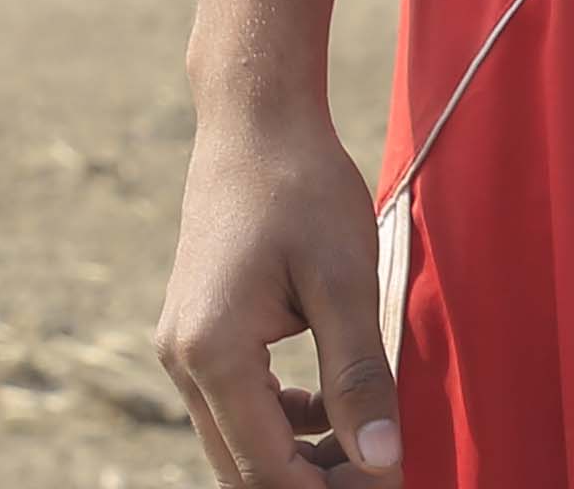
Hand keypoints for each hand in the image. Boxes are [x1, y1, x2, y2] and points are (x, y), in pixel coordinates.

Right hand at [157, 97, 399, 481]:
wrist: (255, 121)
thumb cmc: (304, 188)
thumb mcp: (345, 280)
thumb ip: (359, 376)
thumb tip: (382, 462)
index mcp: (213, 353)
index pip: (266, 470)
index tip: (392, 481)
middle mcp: (182, 360)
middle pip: (242, 470)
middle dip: (312, 485)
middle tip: (382, 474)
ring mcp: (181, 347)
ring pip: (236, 443)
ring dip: (297, 460)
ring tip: (365, 448)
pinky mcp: (195, 333)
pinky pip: (233, 406)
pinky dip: (280, 424)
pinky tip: (328, 407)